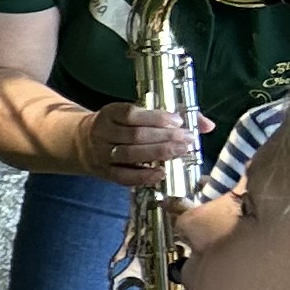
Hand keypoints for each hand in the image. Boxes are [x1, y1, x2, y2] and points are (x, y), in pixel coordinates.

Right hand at [71, 99, 197, 189]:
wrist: (82, 143)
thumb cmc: (120, 126)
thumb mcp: (135, 114)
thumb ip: (169, 117)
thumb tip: (207, 125)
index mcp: (110, 113)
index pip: (132, 114)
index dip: (156, 118)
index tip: (178, 121)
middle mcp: (103, 133)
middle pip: (135, 136)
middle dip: (164, 138)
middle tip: (187, 139)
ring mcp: (102, 154)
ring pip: (130, 154)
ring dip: (158, 154)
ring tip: (180, 152)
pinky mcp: (104, 172)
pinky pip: (123, 176)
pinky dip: (143, 176)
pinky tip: (161, 173)